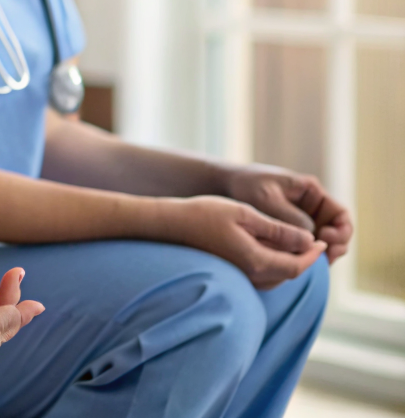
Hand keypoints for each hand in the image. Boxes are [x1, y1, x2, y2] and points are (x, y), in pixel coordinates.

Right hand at [161, 195, 325, 288]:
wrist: (170, 225)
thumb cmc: (204, 214)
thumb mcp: (245, 214)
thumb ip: (278, 230)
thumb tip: (308, 239)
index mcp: (256, 260)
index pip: (298, 265)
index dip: (314, 255)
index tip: (322, 239)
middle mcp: (251, 276)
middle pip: (290, 274)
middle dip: (306, 259)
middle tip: (315, 241)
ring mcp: (241, 278)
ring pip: (278, 277)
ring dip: (291, 263)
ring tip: (298, 244)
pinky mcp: (233, 275)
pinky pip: (264, 276)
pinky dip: (276, 265)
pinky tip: (273, 249)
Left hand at [227, 164, 353, 262]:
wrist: (222, 185)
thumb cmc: (245, 185)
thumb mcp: (268, 198)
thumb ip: (290, 218)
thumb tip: (311, 240)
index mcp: (311, 193)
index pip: (340, 214)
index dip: (341, 231)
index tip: (327, 239)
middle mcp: (310, 209)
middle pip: (336, 234)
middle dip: (334, 248)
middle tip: (324, 258)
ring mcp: (301, 223)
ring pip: (320, 245)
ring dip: (320, 256)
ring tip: (310, 264)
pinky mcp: (288, 234)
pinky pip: (303, 249)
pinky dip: (304, 258)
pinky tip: (296, 265)